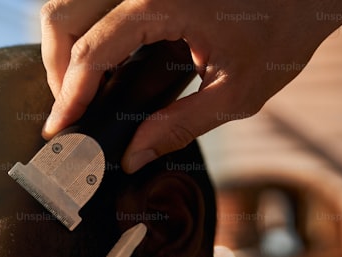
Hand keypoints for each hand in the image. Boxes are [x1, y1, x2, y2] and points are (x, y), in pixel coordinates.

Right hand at [40, 0, 341, 171]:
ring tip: (85, 94)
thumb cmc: (284, 32)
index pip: (93, 49)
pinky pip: (99, 5)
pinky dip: (91, 35)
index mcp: (160, 1)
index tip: (60, 129)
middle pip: (63, 15)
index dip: (69, 94)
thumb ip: (178, 126)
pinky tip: (106, 69)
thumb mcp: (235, 93)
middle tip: (70, 113)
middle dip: (57, 67)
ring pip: (73, 4)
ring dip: (69, 47)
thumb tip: (133, 156)